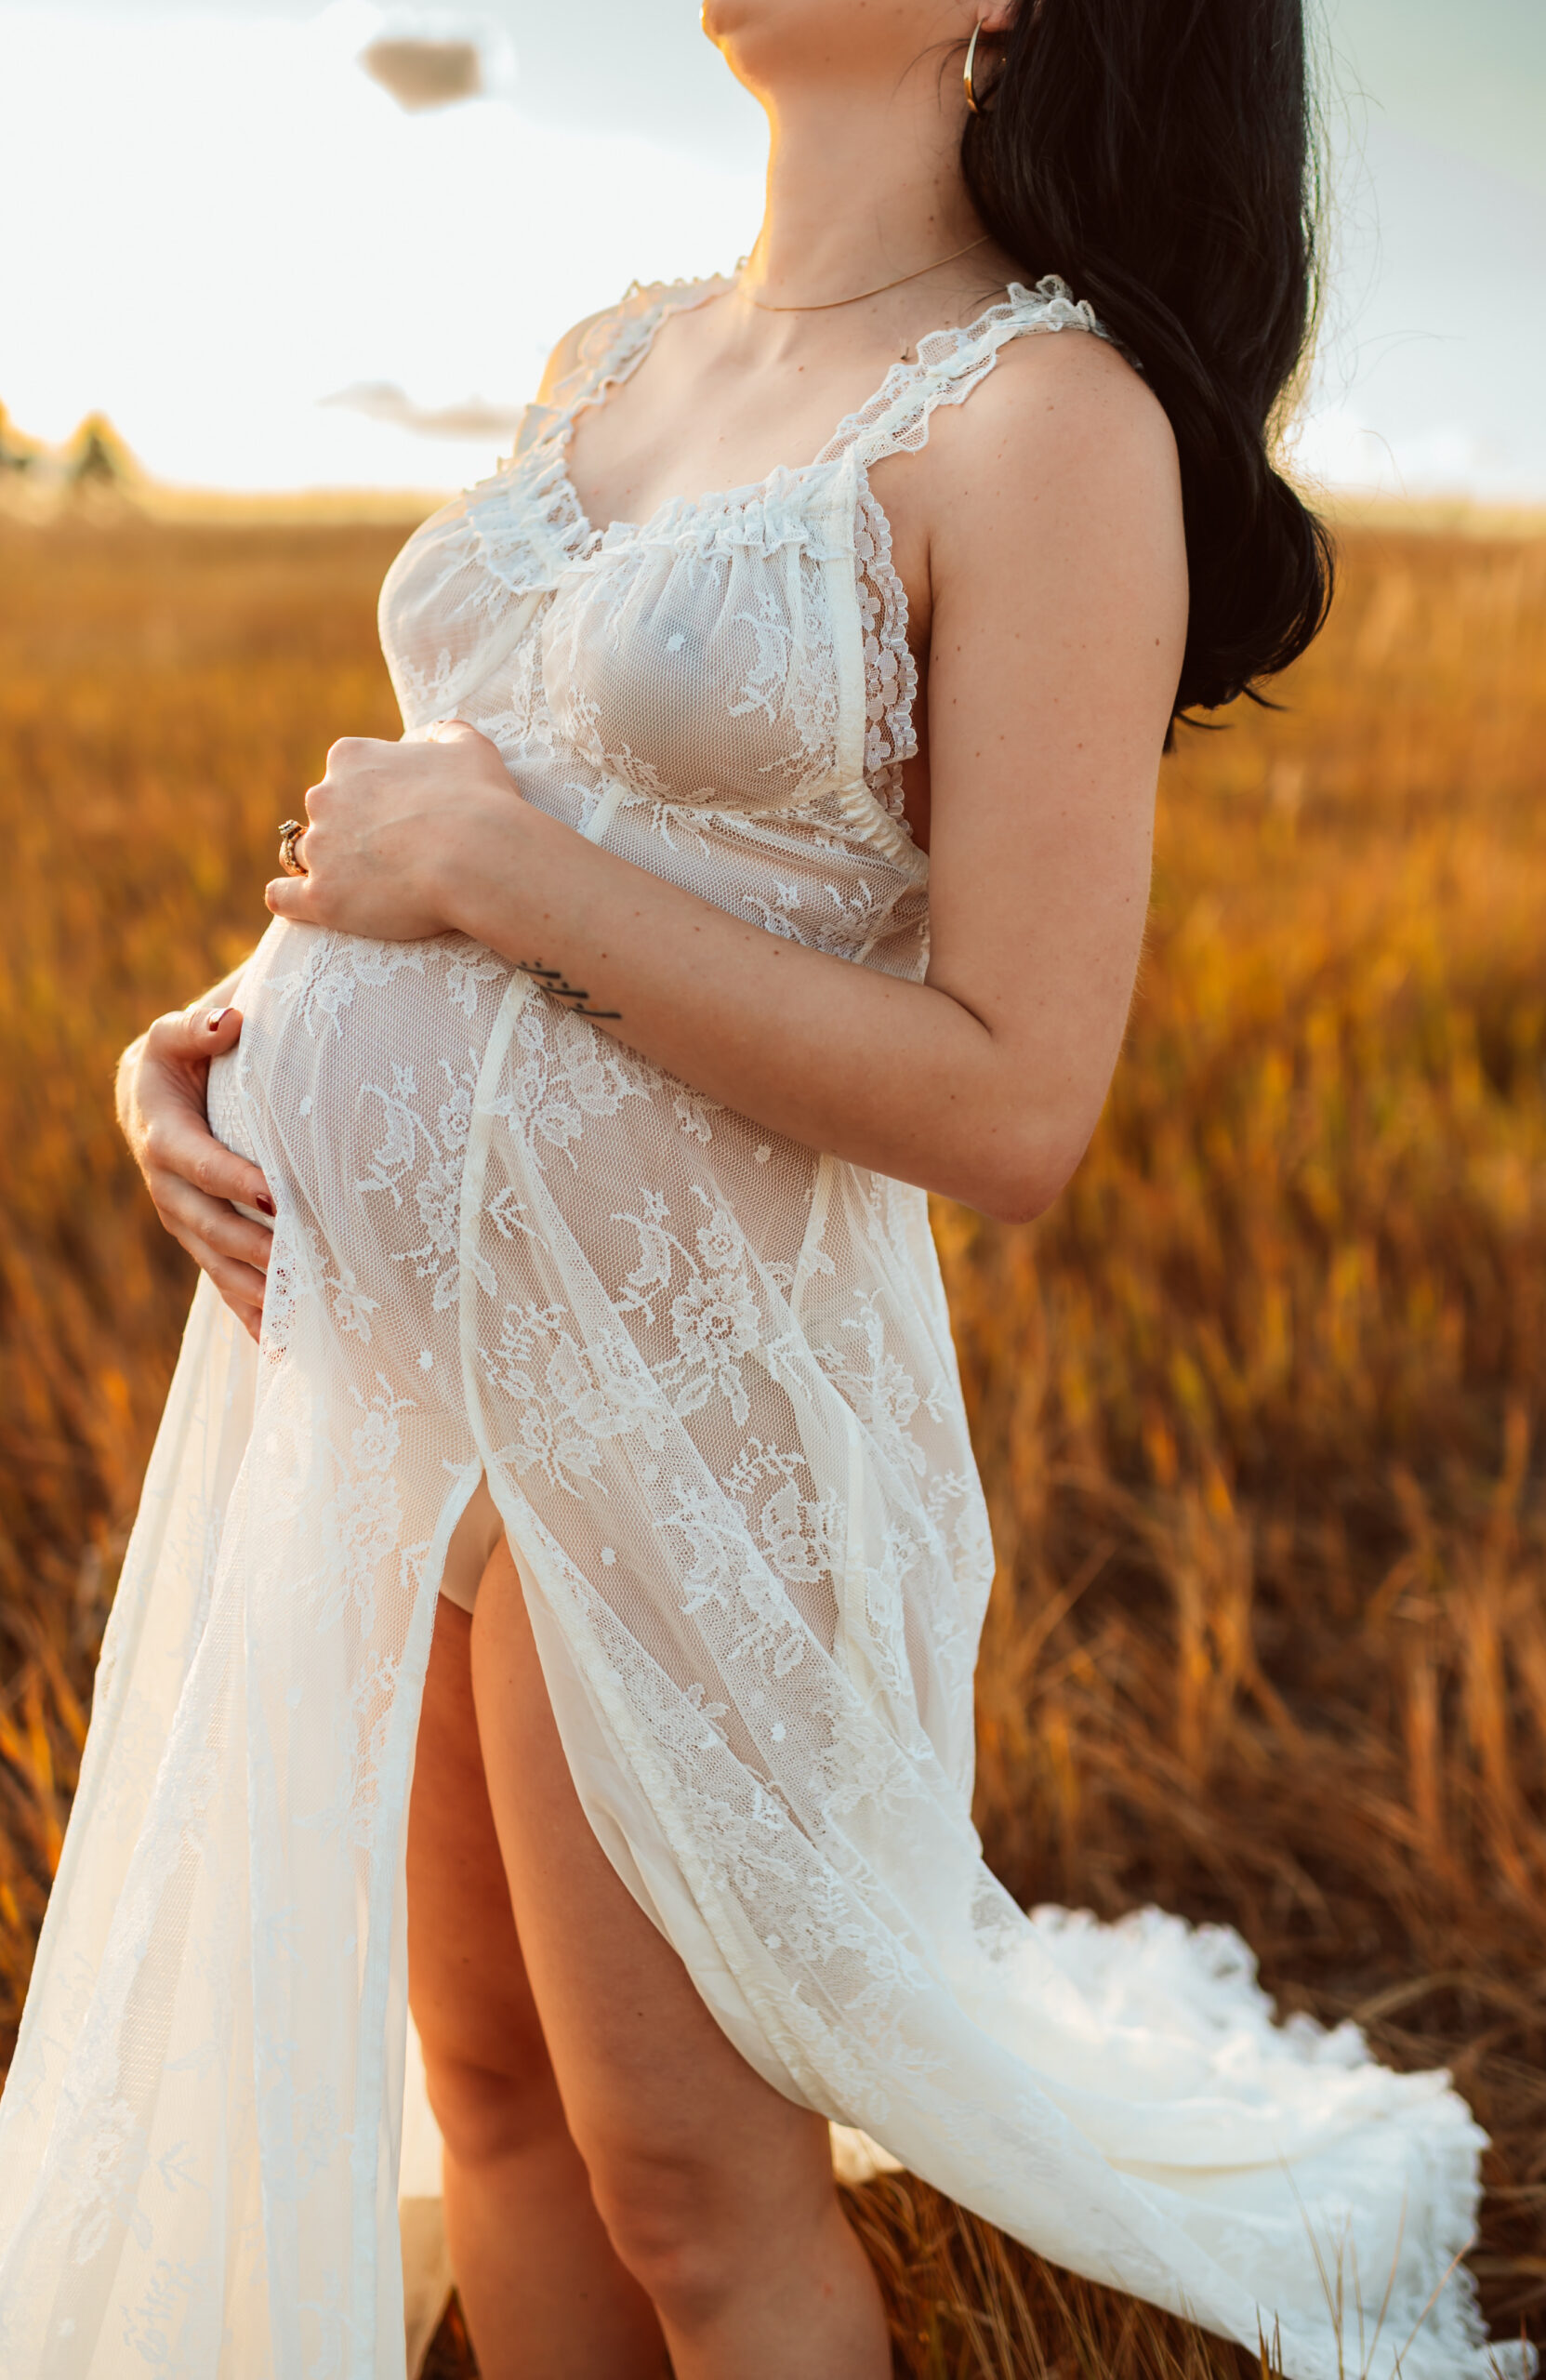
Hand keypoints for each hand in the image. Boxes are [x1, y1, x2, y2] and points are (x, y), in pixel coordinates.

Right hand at [118, 1004, 274, 1342]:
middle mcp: (168, 1190)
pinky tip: (281, 1342)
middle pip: (209, 1225)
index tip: (275, 1193)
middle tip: (297, 1263)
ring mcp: (184, 1222)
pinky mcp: (201, 1243)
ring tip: (296, 1312)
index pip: (200, 1164)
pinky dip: (250, 1314)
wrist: (147, 1100)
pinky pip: (223, 1284)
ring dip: (254, 1289)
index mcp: (164, 1140)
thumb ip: (199, 1026)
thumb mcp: (174, 1035)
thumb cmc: (174, 1059)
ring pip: (216, 1263)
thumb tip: (231, 1019)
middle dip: (252, 1246)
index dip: (233, 1179)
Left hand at [264, 720, 517, 941]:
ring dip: (323, 863)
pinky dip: (286, 898)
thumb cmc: (480, 800)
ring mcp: (319, 849)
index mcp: (350, 757)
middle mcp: (324, 797)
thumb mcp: (470, 747)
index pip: (344, 771)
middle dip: (346, 828)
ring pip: (303, 854)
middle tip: (388, 851)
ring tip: (354, 883)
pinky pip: (284, 897)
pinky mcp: (322, 897)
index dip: (370, 793)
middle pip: (323, 813)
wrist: (477, 857)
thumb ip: (445, 733)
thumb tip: (432, 735)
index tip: (397, 812)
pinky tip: (296, 902)